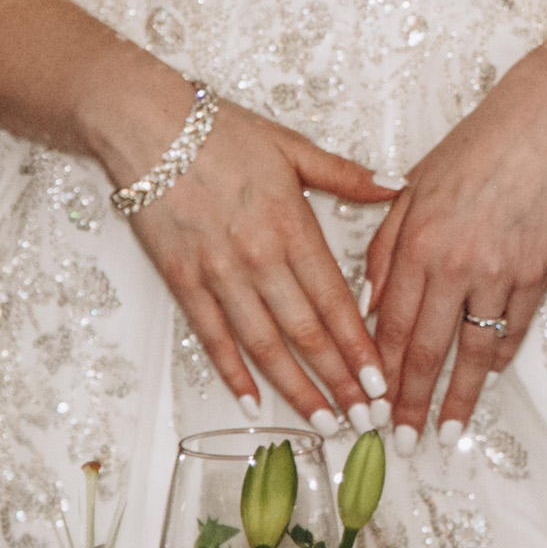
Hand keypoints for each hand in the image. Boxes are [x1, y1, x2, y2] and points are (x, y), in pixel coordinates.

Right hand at [99, 62, 400, 419]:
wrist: (148, 125)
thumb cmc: (222, 131)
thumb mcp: (292, 145)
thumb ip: (346, 175)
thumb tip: (398, 185)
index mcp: (292, 224)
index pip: (335, 299)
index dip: (360, 346)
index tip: (382, 381)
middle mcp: (258, 256)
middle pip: (305, 332)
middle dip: (338, 380)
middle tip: (364, 417)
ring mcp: (218, 272)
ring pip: (262, 345)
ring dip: (294, 388)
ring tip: (320, 422)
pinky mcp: (181, 280)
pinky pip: (212, 336)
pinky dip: (232, 372)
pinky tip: (252, 402)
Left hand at [356, 52, 546, 441]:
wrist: (545, 120)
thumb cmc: (475, 148)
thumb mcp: (413, 187)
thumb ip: (386, 247)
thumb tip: (368, 305)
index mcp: (416, 241)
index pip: (389, 324)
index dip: (378, 371)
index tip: (368, 404)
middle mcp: (454, 262)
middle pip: (426, 349)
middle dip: (410, 401)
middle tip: (401, 439)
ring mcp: (499, 270)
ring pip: (473, 349)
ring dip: (459, 397)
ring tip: (447, 430)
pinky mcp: (538, 271)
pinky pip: (514, 327)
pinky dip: (499, 356)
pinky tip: (488, 378)